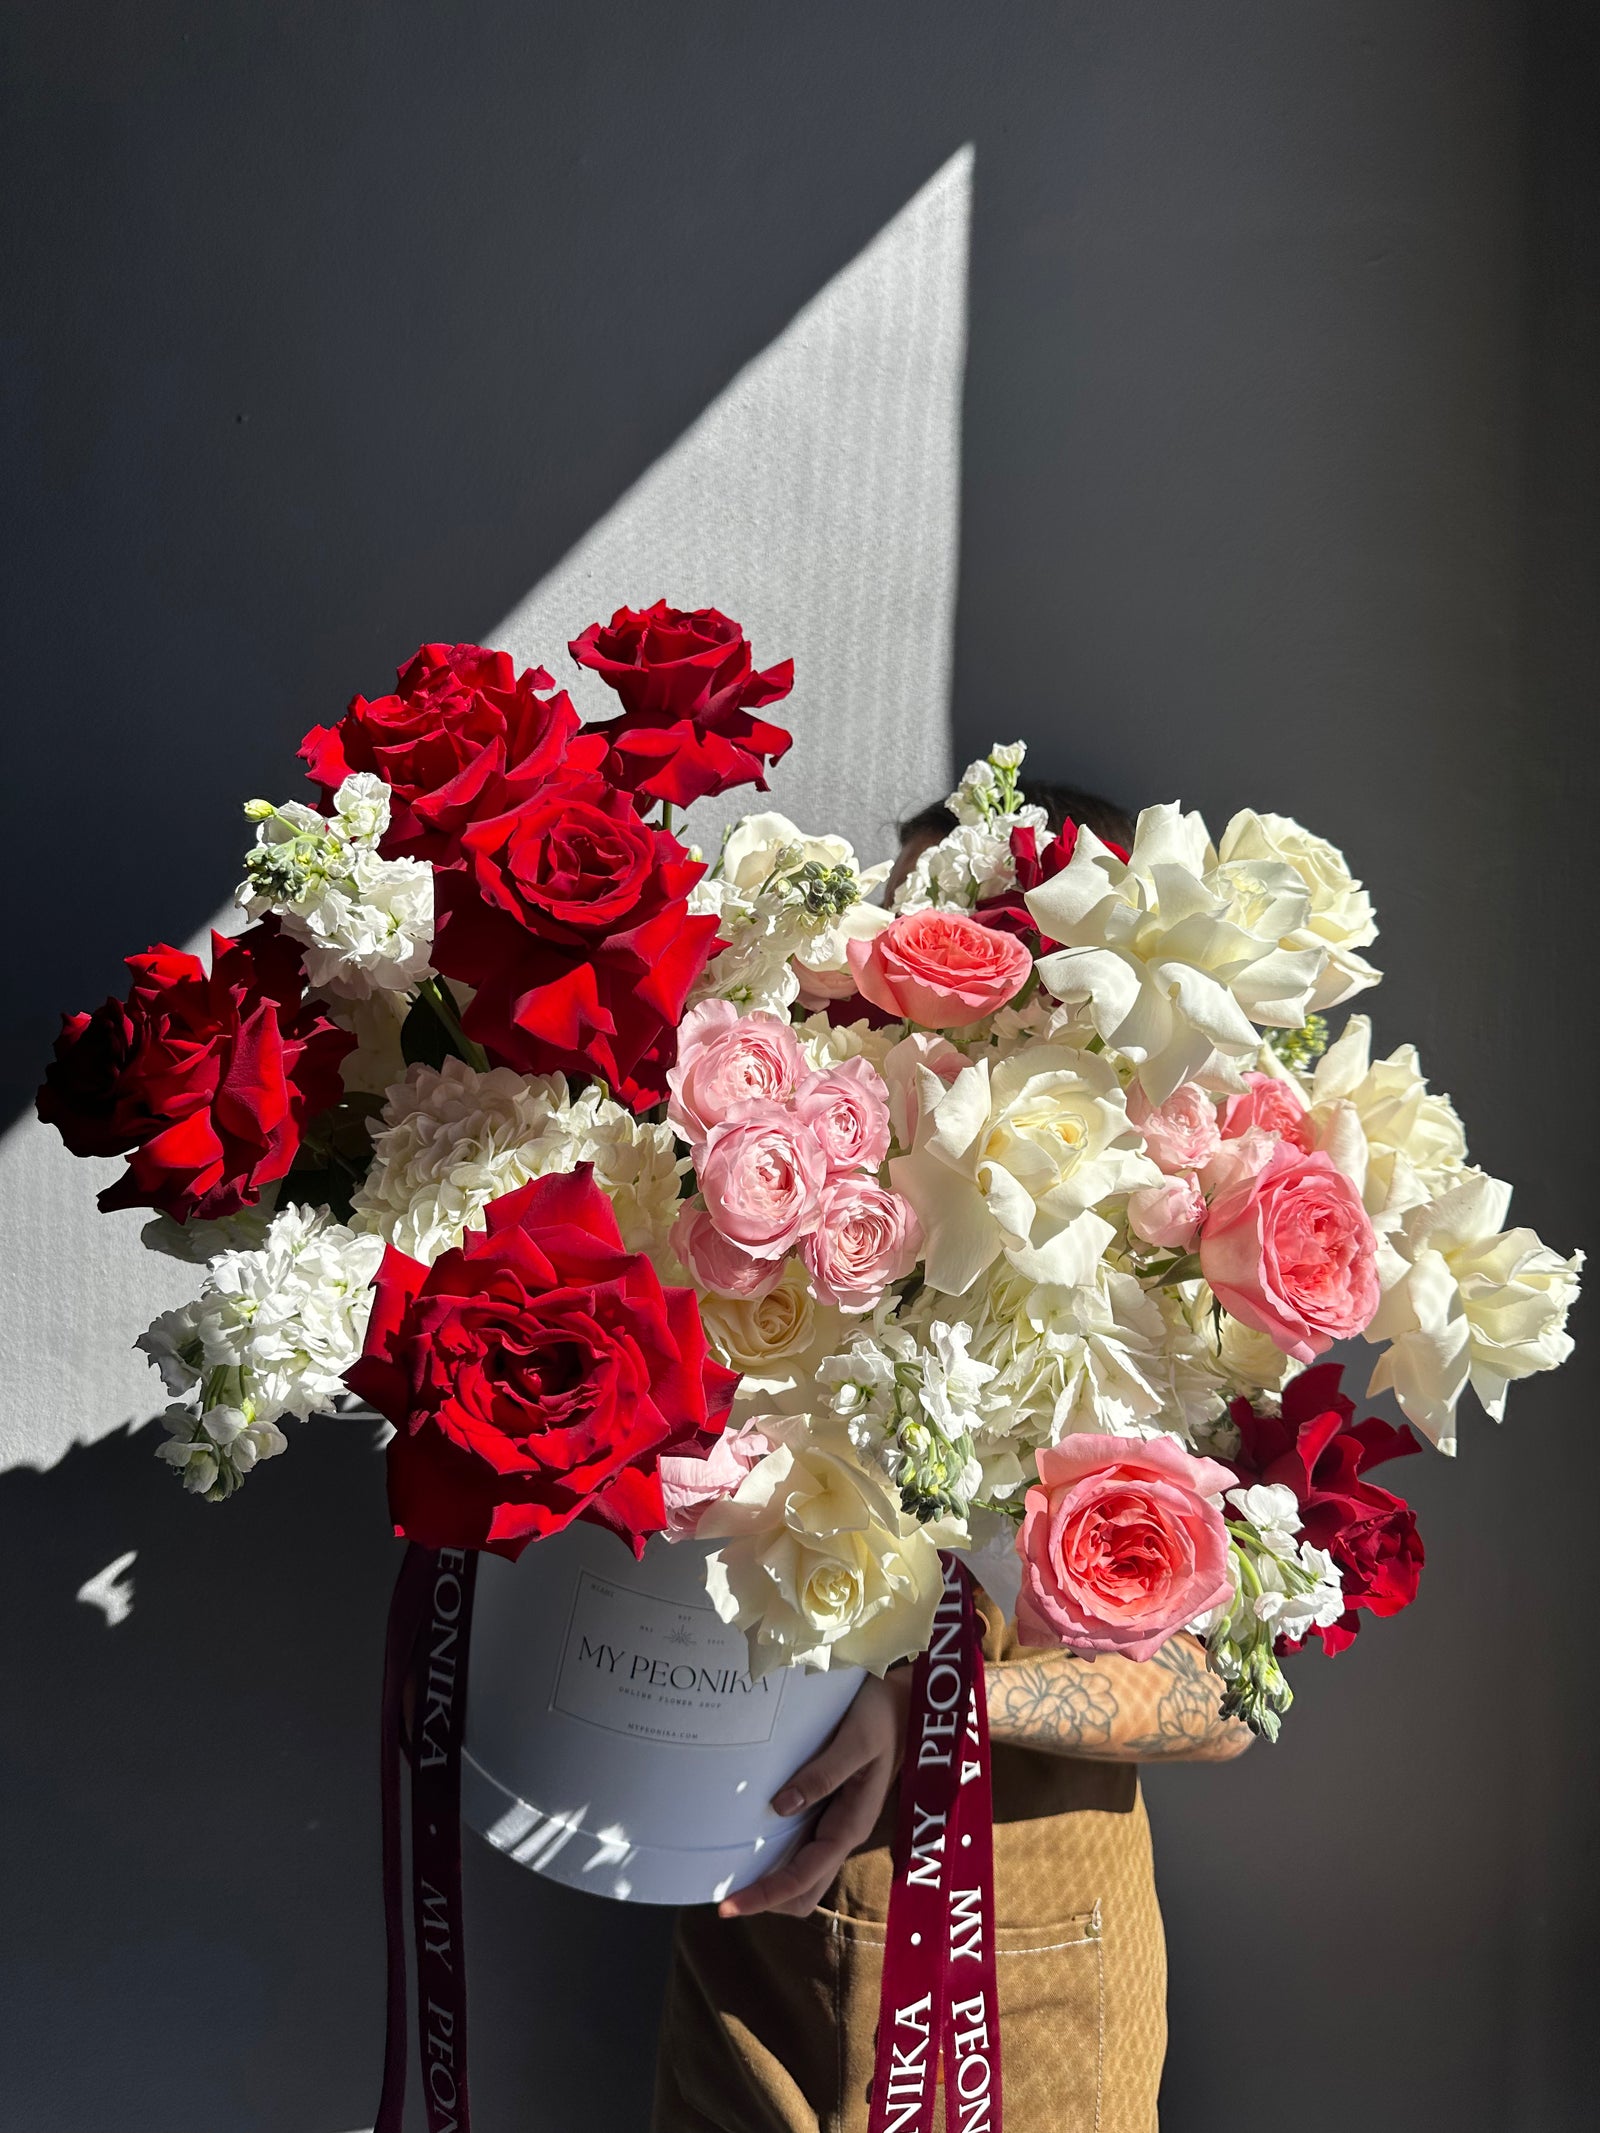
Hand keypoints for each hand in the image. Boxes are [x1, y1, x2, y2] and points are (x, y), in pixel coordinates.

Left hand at [716, 1669, 910, 1919]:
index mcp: (851, 1824)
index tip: (728, 1906)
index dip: (766, 1894)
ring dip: (770, 1880)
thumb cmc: (881, 1719)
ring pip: (802, 1875)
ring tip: (730, 1869)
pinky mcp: (829, 1810)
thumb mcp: (856, 1741)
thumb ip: (823, 1774)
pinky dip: (776, 1855)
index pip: (803, 1877)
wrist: (904, 1703)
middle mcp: (842, 1833)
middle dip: (765, 1898)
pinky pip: (801, 1847)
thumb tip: (780, 1807)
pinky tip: (751, 1836)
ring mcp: (836, 1824)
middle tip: (723, 1890)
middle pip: (803, 1891)